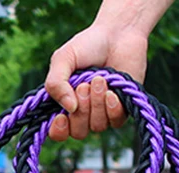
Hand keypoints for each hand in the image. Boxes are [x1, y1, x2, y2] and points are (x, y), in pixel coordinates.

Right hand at [45, 25, 146, 141]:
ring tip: (100, 79)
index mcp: (64, 105)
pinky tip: (112, 92)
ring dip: (97, 104)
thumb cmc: (88, 45)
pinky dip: (112, 108)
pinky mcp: (122, 109)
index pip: (59, 133)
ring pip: (97, 126)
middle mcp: (83, 113)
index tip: (61, 116)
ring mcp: (103, 113)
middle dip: (81, 111)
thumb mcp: (63, 59)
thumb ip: (55, 84)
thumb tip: (69, 108)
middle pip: (78, 132)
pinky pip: (115, 122)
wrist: (119, 33)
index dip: (59, 131)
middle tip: (84, 85)